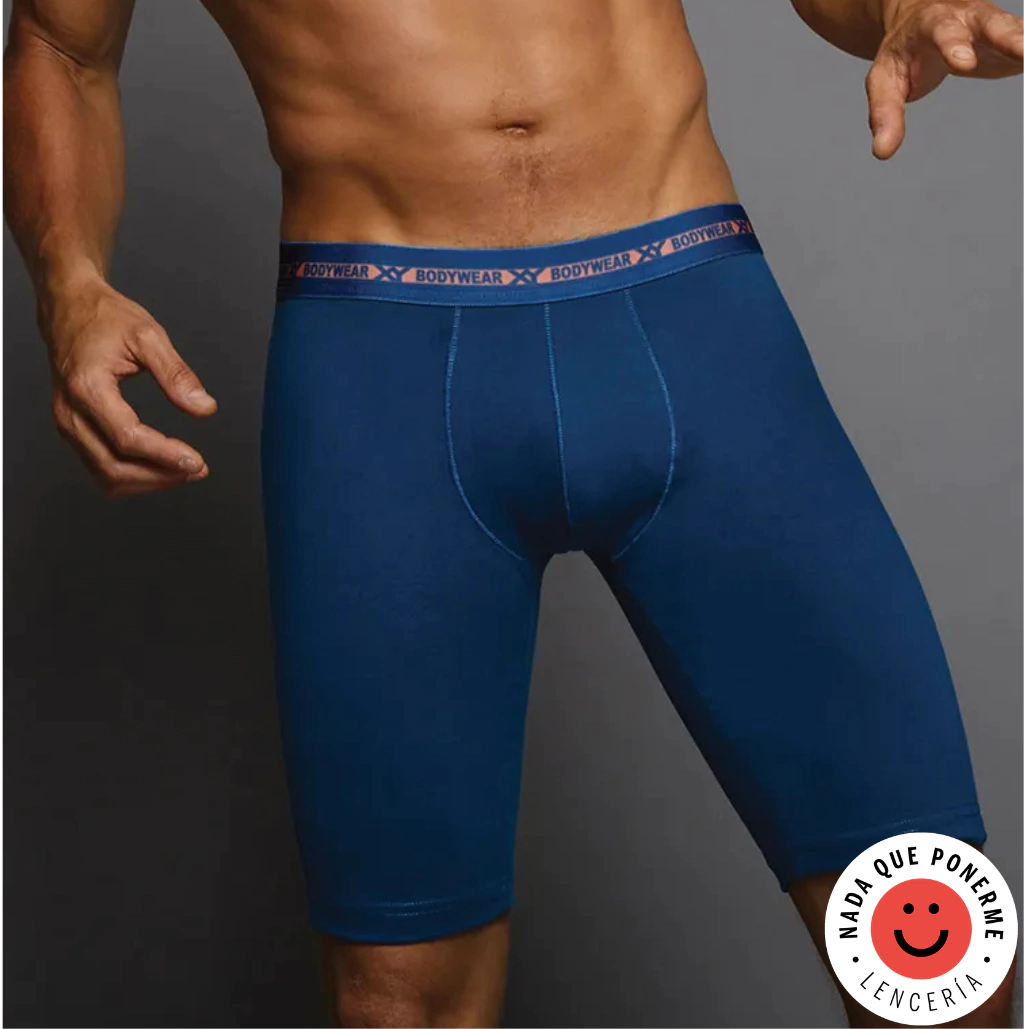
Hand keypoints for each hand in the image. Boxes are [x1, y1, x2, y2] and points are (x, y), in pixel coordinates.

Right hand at [44, 275, 216, 496]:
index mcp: (87, 386)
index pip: (127, 438)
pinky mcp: (73, 428)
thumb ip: (177, 374)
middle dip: (159, 476)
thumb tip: (203, 408)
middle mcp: (70, 411)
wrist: (69, 306)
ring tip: (183, 471)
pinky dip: (131, 475)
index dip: (164, 455)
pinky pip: (99, 466)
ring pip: (105, 474)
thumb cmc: (104, 317)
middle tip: (196, 470)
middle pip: (113, 467)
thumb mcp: (148, 335)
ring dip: (147, 481)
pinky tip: (159, 466)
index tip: (195, 461)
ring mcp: (68, 423)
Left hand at [868, 0, 1022, 158]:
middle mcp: (965, 17)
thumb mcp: (884, 81)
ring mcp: (990, 25)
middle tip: (1023, 51)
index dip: (953, 46)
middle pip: (988, 22)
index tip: (965, 64)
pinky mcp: (1008, 37)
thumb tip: (882, 151)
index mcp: (929, 24)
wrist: (919, 18)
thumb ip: (884, 114)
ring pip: (1013, 28)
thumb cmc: (902, 54)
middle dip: (1006, 36)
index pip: (941, 32)